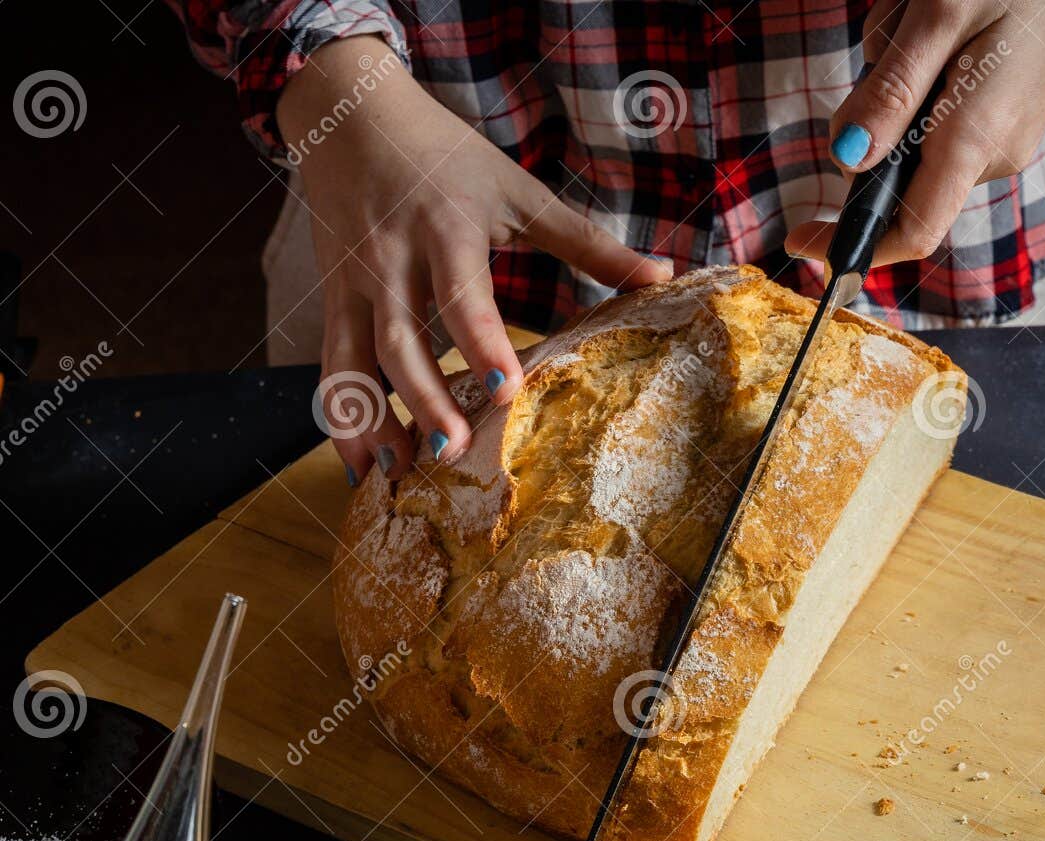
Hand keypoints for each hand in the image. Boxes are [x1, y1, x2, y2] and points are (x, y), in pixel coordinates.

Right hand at [278, 37, 669, 481]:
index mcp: (445, 230)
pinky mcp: (331, 299)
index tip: (504, 390)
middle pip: (400, 338)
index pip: (462, 295)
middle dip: (423, 397)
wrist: (350, 113)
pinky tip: (362, 465)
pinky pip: (332, 364)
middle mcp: (392, 261)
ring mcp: (353, 283)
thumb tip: (662, 275)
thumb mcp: (518, 190)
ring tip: (396, 472)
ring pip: (353, 359)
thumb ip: (585, 241)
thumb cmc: (448, 157)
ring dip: (370, 419)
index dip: (482, 343)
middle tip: (452, 449)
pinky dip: (342, 416)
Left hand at [785, 0, 1044, 267]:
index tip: (800, 243)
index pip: (910, 232)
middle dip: (874, 112)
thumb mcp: (942, 14)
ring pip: (915, 133)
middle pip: (898, 167)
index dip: (852, 248)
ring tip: (929, 15)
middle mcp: (994, 155)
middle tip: (898, 33)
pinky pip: (942, 113)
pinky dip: (925, 72)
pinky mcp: (1007, 118)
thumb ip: (891, 92)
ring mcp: (1005, 138)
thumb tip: (846, 159)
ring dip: (899, 76)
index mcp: (976, 140)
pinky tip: (948, 23)